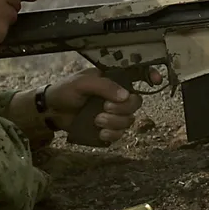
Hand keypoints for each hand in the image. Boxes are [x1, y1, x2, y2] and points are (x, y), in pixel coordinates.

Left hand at [44, 67, 158, 145]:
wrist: (52, 111)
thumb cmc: (66, 90)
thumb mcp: (83, 82)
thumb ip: (104, 86)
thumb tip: (125, 95)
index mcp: (114, 79)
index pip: (138, 74)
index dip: (150, 76)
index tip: (156, 81)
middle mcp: (117, 95)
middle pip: (136, 102)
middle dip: (123, 108)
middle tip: (104, 108)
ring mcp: (114, 113)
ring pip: (129, 120)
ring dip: (114, 122)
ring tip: (97, 120)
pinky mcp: (108, 129)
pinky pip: (120, 134)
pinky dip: (111, 135)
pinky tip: (99, 132)